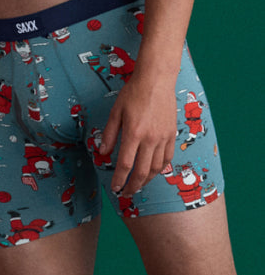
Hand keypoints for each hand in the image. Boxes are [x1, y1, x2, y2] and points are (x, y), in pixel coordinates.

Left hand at [99, 71, 176, 196]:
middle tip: (126, 193)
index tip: (115, 188)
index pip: (125, 164)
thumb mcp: (116, 111)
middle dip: (133, 186)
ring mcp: (163, 138)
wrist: (156, 81)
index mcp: (134, 133)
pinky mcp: (172, 135)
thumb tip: (103, 152)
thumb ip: (110, 133)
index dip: (119, 179)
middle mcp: (150, 139)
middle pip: (142, 171)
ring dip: (147, 180)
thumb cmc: (133, 93)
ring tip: (138, 185)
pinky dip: (160, 169)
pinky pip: (167, 158)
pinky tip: (153, 172)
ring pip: (156, 168)